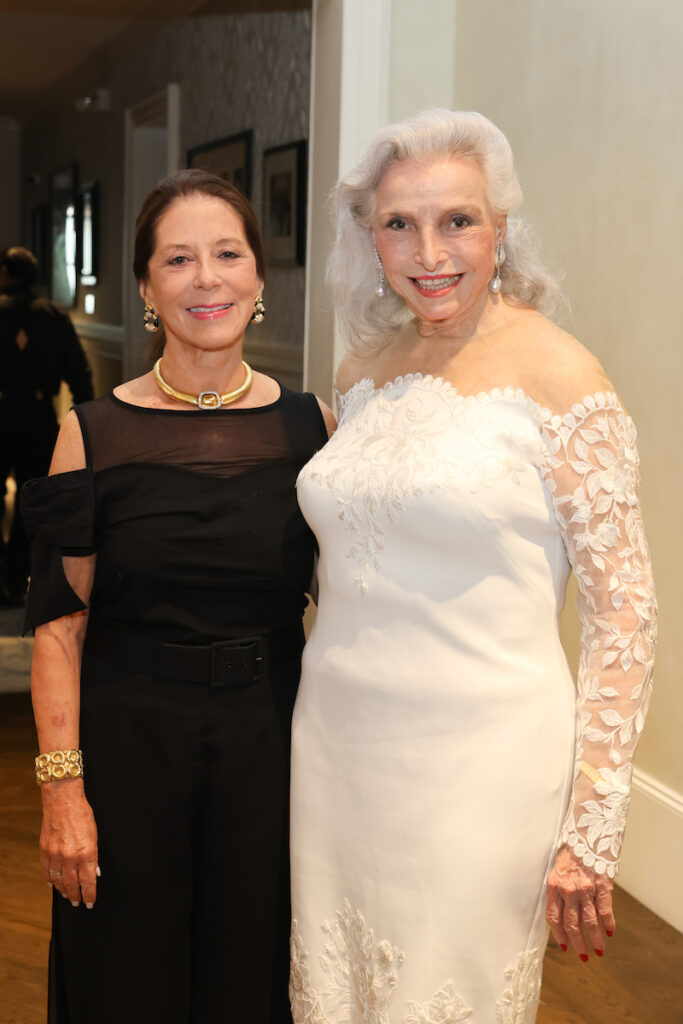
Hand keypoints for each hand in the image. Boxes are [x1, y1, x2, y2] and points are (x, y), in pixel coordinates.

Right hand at [40, 778, 98, 907]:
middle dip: (75, 896)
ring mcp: (55, 855)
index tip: (90, 902)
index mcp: (86, 853)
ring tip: (67, 895)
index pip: (88, 882)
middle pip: (72, 885)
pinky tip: (53, 884)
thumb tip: (95, 873)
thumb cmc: (82, 814)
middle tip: (77, 903)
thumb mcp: (95, 835)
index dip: (89, 894)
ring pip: (58, 880)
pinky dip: (50, 880)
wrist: (63, 800)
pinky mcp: (45, 850)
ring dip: (63, 890)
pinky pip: (47, 871)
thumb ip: (94, 856)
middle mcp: (70, 857)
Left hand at [546, 844, 614, 958]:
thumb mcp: (556, 869)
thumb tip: (560, 914)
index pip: (554, 917)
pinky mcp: (602, 885)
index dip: (559, 934)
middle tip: (584, 956)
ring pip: (589, 921)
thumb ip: (557, 890)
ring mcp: (586, 888)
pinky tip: (610, 932)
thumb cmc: (569, 852)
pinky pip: (605, 909)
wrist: (586, 833)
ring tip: (598, 951)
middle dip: (578, 943)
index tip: (564, 946)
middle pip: (572, 924)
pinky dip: (608, 923)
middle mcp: (569, 889)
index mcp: (554, 885)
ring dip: (595, 939)